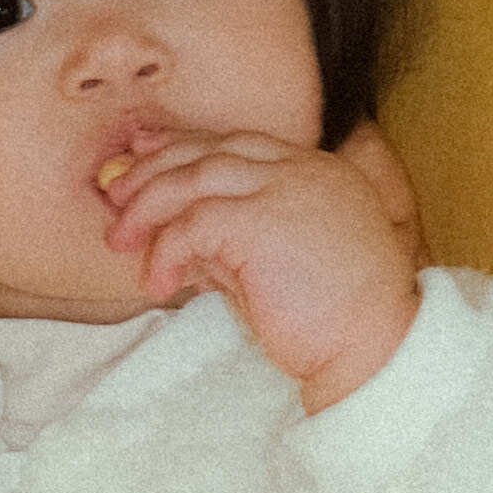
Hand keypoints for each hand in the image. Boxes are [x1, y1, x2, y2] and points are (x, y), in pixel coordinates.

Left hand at [98, 117, 422, 411]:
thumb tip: (179, 236)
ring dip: (147, 206)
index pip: (236, 144)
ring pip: (193, 176)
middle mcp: (300, 170)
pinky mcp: (262, 221)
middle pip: (209, 149)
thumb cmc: (333, 319)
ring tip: (121, 241)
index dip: (183, 148)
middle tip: (116, 196)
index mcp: (314, 172)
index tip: (145, 159)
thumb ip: (235, 240)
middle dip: (153, 169)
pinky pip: (193, 223)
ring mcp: (284, 189)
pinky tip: (160, 283)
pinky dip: (165, 251)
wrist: (376, 348)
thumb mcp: (277, 266)